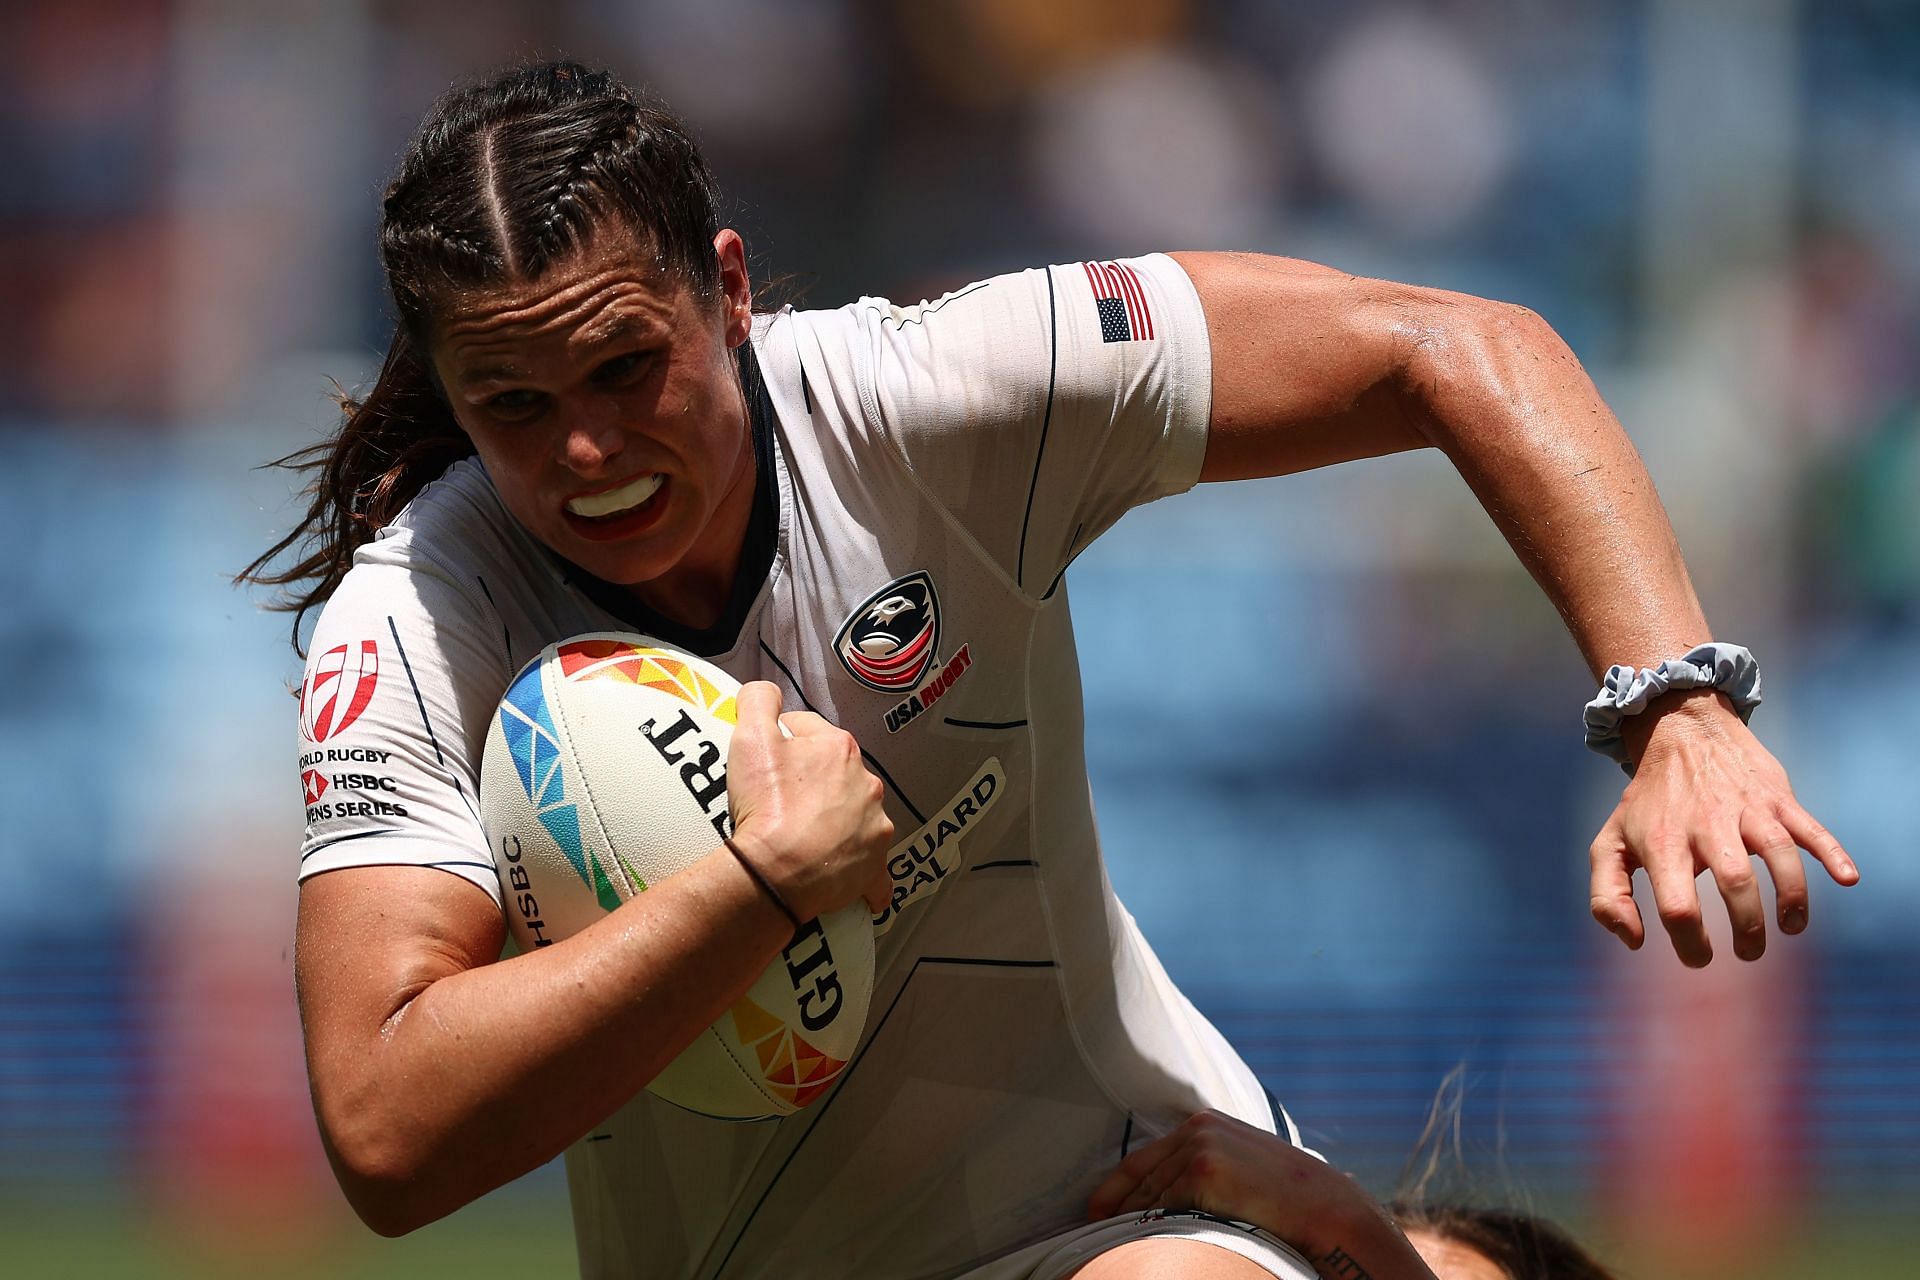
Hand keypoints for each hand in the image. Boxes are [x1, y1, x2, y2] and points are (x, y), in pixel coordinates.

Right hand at [726, 682, 894, 919]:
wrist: (774, 872)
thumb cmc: (765, 804)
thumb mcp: (750, 737)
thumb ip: (759, 700)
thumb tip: (767, 693)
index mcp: (841, 748)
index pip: (807, 731)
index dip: (781, 742)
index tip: (765, 764)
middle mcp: (867, 784)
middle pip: (834, 773)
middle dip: (812, 781)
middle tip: (779, 801)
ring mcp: (874, 827)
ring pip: (855, 815)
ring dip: (837, 820)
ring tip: (803, 835)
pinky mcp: (873, 866)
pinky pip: (874, 869)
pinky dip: (862, 869)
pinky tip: (848, 874)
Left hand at [1087, 1111, 1434, 1279]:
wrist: (1325, 1207)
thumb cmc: (1285, 1198)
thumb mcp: (1242, 1166)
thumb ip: (1206, 1167)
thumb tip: (1165, 1195)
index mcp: (1205, 1123)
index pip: (1145, 1158)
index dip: (1115, 1188)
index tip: (1094, 1212)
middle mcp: (1198, 1127)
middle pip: (1143, 1177)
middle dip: (1119, 1210)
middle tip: (1096, 1234)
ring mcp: (1201, 1146)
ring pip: (1152, 1195)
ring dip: (1134, 1224)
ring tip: (1117, 1245)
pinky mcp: (1204, 1169)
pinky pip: (1166, 1205)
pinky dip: (1153, 1227)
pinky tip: (1143, 1242)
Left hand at [1589, 690, 1858, 965]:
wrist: (1680, 731)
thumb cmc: (1647, 802)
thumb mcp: (1611, 843)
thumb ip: (1607, 896)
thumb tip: (1633, 941)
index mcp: (1663, 843)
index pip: (1678, 906)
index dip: (1691, 943)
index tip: (1701, 956)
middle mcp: (1706, 824)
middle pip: (1735, 883)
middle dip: (1749, 928)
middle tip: (1749, 951)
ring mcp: (1746, 808)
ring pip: (1778, 855)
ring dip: (1793, 898)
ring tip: (1791, 927)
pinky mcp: (1778, 799)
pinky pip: (1811, 828)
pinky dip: (1833, 853)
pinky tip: (1847, 878)